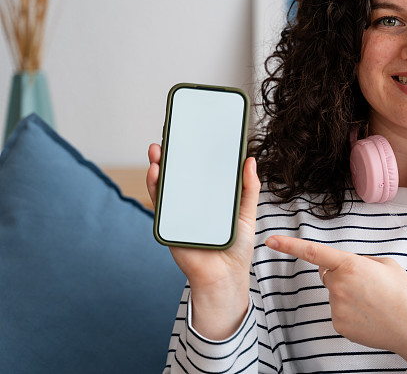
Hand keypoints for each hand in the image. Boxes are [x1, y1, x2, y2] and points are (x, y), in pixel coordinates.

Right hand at [147, 143, 259, 338]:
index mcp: (210, 197)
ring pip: (166, 185)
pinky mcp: (169, 225)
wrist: (225, 276)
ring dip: (158, 166)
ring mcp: (178, 213)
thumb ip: (249, 188)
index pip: (200, 171)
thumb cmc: (236, 246)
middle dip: (171, 155)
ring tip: (157, 151)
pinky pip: (159, 203)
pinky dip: (155, 186)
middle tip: (168, 136)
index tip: (191, 133)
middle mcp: (192, 203)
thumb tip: (250, 160)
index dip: (194, 152)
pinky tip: (155, 172)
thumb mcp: (246, 212)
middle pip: (179, 174)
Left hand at [266, 235, 406, 372]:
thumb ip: (360, 261)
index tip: (270, 240)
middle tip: (368, 284)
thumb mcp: (385, 264)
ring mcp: (337, 307)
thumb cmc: (404, 293)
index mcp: (350, 265)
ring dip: (349, 295)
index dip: (288, 245)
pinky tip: (369, 315)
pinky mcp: (338, 324)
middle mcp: (339, 285)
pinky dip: (351, 311)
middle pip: (329, 274)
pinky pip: (339, 311)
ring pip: (335, 294)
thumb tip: (348, 267)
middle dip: (342, 275)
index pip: (313, 252)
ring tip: (373, 301)